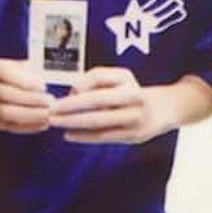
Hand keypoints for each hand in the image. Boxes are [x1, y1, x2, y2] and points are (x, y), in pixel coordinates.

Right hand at [0, 58, 55, 133]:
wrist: (1, 88)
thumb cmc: (18, 75)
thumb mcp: (24, 66)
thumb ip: (32, 71)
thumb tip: (45, 79)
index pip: (4, 72)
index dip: (24, 80)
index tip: (43, 86)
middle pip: (4, 93)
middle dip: (29, 99)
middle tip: (49, 102)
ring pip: (6, 112)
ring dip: (29, 114)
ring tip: (48, 114)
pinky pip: (10, 126)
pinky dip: (28, 126)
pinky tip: (43, 123)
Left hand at [48, 67, 168, 143]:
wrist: (161, 110)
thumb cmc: (128, 92)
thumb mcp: (116, 79)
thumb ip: (94, 80)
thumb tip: (72, 94)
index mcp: (126, 78)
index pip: (97, 76)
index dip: (77, 84)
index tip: (61, 94)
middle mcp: (133, 95)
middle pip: (97, 100)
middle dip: (70, 106)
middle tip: (50, 111)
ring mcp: (134, 117)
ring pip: (98, 121)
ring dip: (73, 122)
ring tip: (55, 123)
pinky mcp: (133, 135)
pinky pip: (104, 136)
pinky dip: (84, 136)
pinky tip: (68, 135)